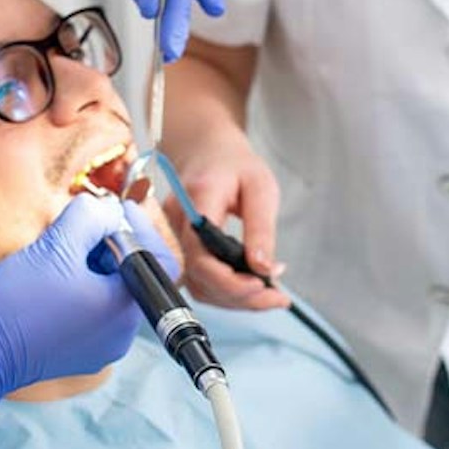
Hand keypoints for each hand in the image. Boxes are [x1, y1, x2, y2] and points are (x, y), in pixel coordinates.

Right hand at [0, 195, 141, 430]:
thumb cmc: (16, 303)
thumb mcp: (55, 244)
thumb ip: (92, 216)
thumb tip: (111, 211)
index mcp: (124, 309)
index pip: (158, 260)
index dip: (141, 228)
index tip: (115, 211)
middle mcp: (121, 334)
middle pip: (131, 274)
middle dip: (106, 245)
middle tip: (75, 230)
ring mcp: (102, 347)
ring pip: (110, 291)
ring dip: (90, 265)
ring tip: (56, 256)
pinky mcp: (81, 353)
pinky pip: (93, 311)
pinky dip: (80, 288)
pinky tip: (49, 281)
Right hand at [164, 134, 289, 310]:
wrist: (206, 150)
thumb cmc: (235, 165)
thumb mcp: (260, 187)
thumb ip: (261, 229)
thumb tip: (263, 269)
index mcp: (197, 201)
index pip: (200, 255)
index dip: (229, 281)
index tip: (262, 285)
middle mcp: (176, 222)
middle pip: (198, 277)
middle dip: (239, 297)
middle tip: (277, 297)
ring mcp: (171, 236)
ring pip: (196, 284)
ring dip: (233, 299)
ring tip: (269, 294)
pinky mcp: (177, 247)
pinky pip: (197, 279)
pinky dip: (224, 290)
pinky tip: (249, 286)